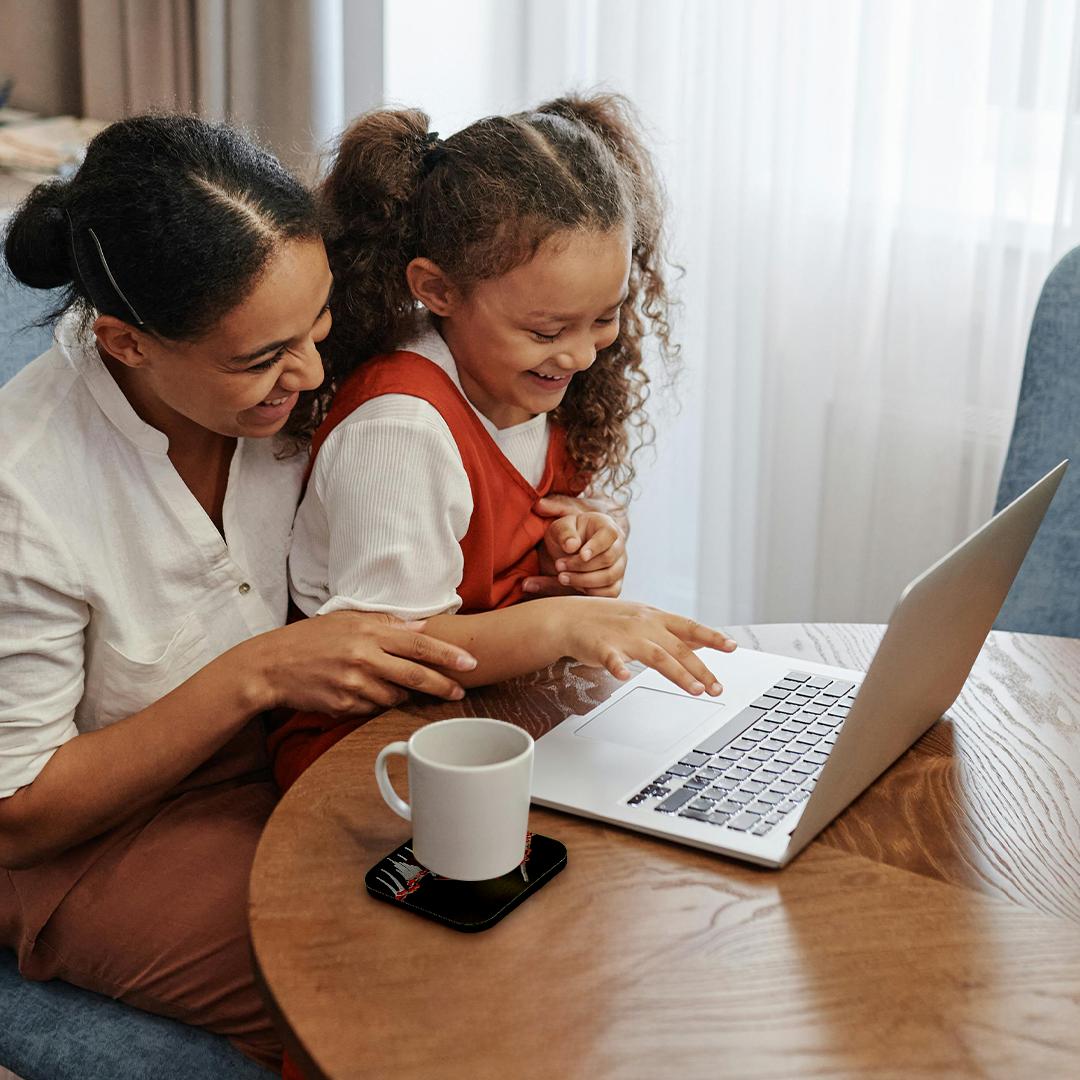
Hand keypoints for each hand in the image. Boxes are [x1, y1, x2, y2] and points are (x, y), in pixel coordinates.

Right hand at [247, 611, 477, 717]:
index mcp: (369, 633)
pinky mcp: (345, 706)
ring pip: (396, 697)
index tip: (471, 664)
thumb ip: (386, 624)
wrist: (271, 666)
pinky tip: (365, 692)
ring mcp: (355, 685)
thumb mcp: (348, 619)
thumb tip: (421, 626)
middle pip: (416, 676)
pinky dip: (377, 703)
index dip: (448, 656)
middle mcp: (364, 658)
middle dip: (443, 685)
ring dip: (403, 694)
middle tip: (461, 691)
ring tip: (393, 685)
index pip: (419, 644)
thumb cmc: (311, 639)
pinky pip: (373, 709)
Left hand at [525, 503, 626, 597]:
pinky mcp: (615, 583)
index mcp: (606, 526)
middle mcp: (618, 546)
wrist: (568, 550)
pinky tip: (574, 586)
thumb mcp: (559, 528)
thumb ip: (564, 533)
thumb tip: (571, 546)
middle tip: (559, 565)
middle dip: (581, 565)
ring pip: (608, 578)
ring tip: (562, 577)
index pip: (609, 535)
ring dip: (582, 580)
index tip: (581, 555)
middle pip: (608, 559)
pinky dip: (590, 592)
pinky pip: (610, 593)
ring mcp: (619, 566)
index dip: (596, 546)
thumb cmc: (567, 536)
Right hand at [560, 598, 737, 694]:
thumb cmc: (609, 620)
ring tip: (695, 690)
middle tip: (717, 687)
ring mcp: (623, 635)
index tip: (732, 647)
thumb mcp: (645, 618)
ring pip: (655, 655)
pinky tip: (623, 677)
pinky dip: (616, 667)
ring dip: (678, 673)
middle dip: (700, 669)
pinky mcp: (601, 647)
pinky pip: (610, 658)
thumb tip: (702, 640)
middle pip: (678, 647)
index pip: (690, 627)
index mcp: (656, 618)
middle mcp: (644, 625)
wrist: (570, 617)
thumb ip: (672, 631)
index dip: (712, 637)